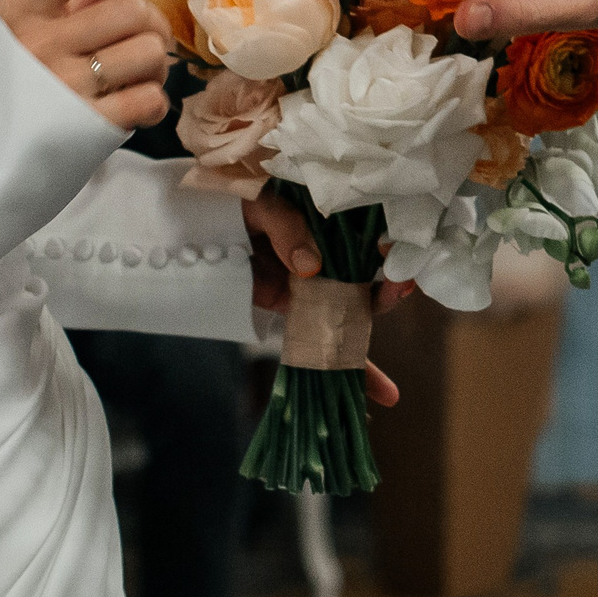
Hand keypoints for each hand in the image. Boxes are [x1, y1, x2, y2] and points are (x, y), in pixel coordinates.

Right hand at [0, 0, 178, 130]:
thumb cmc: (21, 78)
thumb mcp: (42, 21)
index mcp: (21, 7)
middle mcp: (38, 43)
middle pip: (135, 9)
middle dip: (153, 25)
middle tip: (139, 42)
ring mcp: (62, 87)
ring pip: (151, 52)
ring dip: (155, 67)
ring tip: (130, 78)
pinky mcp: (86, 127)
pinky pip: (151, 98)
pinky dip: (153, 102)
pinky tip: (130, 106)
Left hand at [241, 188, 411, 407]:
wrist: (195, 233)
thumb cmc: (234, 205)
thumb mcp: (262, 203)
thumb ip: (287, 227)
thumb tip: (310, 267)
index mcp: (327, 223)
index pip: (367, 233)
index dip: (386, 243)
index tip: (390, 251)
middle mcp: (329, 255)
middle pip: (370, 275)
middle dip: (390, 286)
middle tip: (401, 287)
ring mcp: (316, 286)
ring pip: (357, 309)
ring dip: (378, 324)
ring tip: (398, 336)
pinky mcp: (297, 310)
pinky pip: (327, 337)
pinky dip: (352, 365)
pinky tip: (382, 393)